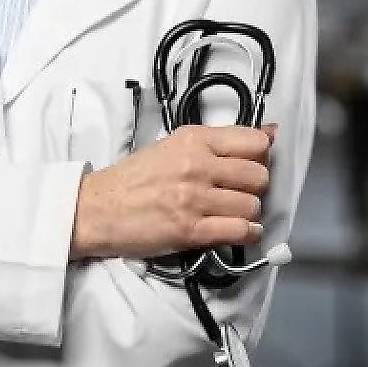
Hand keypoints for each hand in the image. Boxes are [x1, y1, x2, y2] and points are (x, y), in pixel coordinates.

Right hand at [69, 124, 274, 259]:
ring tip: (233, 213)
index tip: (251, 165)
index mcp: (194, 140)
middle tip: (240, 192)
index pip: (255, 143)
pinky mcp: (190, 230)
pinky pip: (239, 231)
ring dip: (248, 213)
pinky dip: (247, 234)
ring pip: (252, 206)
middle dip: (255, 187)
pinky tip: (240, 231)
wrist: (95, 209)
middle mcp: (197, 166)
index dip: (260, 157)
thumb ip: (221, 140)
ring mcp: (194, 199)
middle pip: (259, 176)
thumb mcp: (175, 145)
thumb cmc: (136, 178)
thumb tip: (272, 132)